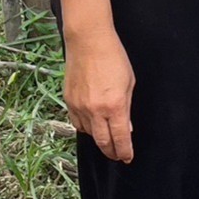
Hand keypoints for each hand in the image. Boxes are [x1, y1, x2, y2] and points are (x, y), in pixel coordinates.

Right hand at [63, 27, 136, 163]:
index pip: (120, 138)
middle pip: (103, 142)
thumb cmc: (113, 57)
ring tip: (106, 138)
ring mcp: (79, 106)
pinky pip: (76, 122)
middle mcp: (95, 110)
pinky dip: (85, 127)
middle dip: (111, 152)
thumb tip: (126, 128)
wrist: (88, 41)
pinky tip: (92, 125)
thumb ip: (127, 108)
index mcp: (114, 105)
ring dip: (98, 139)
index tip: (127, 157)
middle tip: (117, 155)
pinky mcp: (68, 100)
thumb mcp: (129, 83)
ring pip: (88, 134)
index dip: (124, 151)